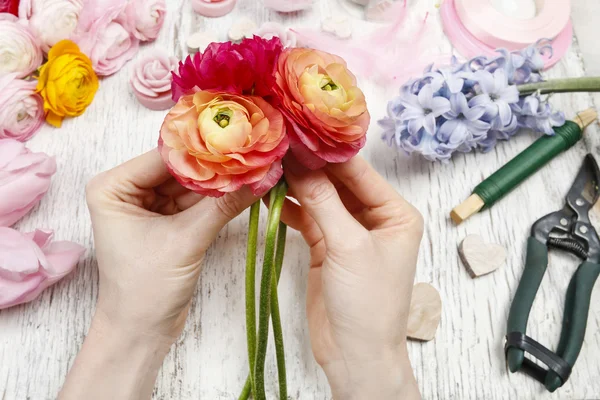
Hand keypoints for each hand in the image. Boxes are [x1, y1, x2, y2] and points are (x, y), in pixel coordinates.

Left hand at [60, 149, 256, 399]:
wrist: (142, 331)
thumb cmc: (145, 289)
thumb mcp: (187, 240)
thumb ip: (223, 206)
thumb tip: (261, 176)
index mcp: (113, 187)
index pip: (164, 157)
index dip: (201, 150)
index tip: (237, 139)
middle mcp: (127, 190)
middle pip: (179, 168)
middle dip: (214, 166)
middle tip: (251, 153)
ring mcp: (148, 205)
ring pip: (190, 184)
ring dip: (220, 182)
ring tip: (254, 169)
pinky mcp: (166, 221)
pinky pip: (195, 201)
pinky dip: (218, 198)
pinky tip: (244, 188)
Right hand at [280, 156, 422, 399]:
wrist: (355, 355)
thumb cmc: (368, 303)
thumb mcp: (348, 247)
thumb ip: (323, 202)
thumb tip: (299, 161)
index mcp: (395, 213)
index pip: (358, 172)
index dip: (328, 152)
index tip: (298, 131)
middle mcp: (374, 218)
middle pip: (337, 182)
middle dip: (309, 167)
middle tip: (277, 145)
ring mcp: (349, 232)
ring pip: (320, 198)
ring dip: (296, 186)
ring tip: (268, 165)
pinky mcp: (327, 247)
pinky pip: (308, 218)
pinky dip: (290, 208)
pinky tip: (269, 195)